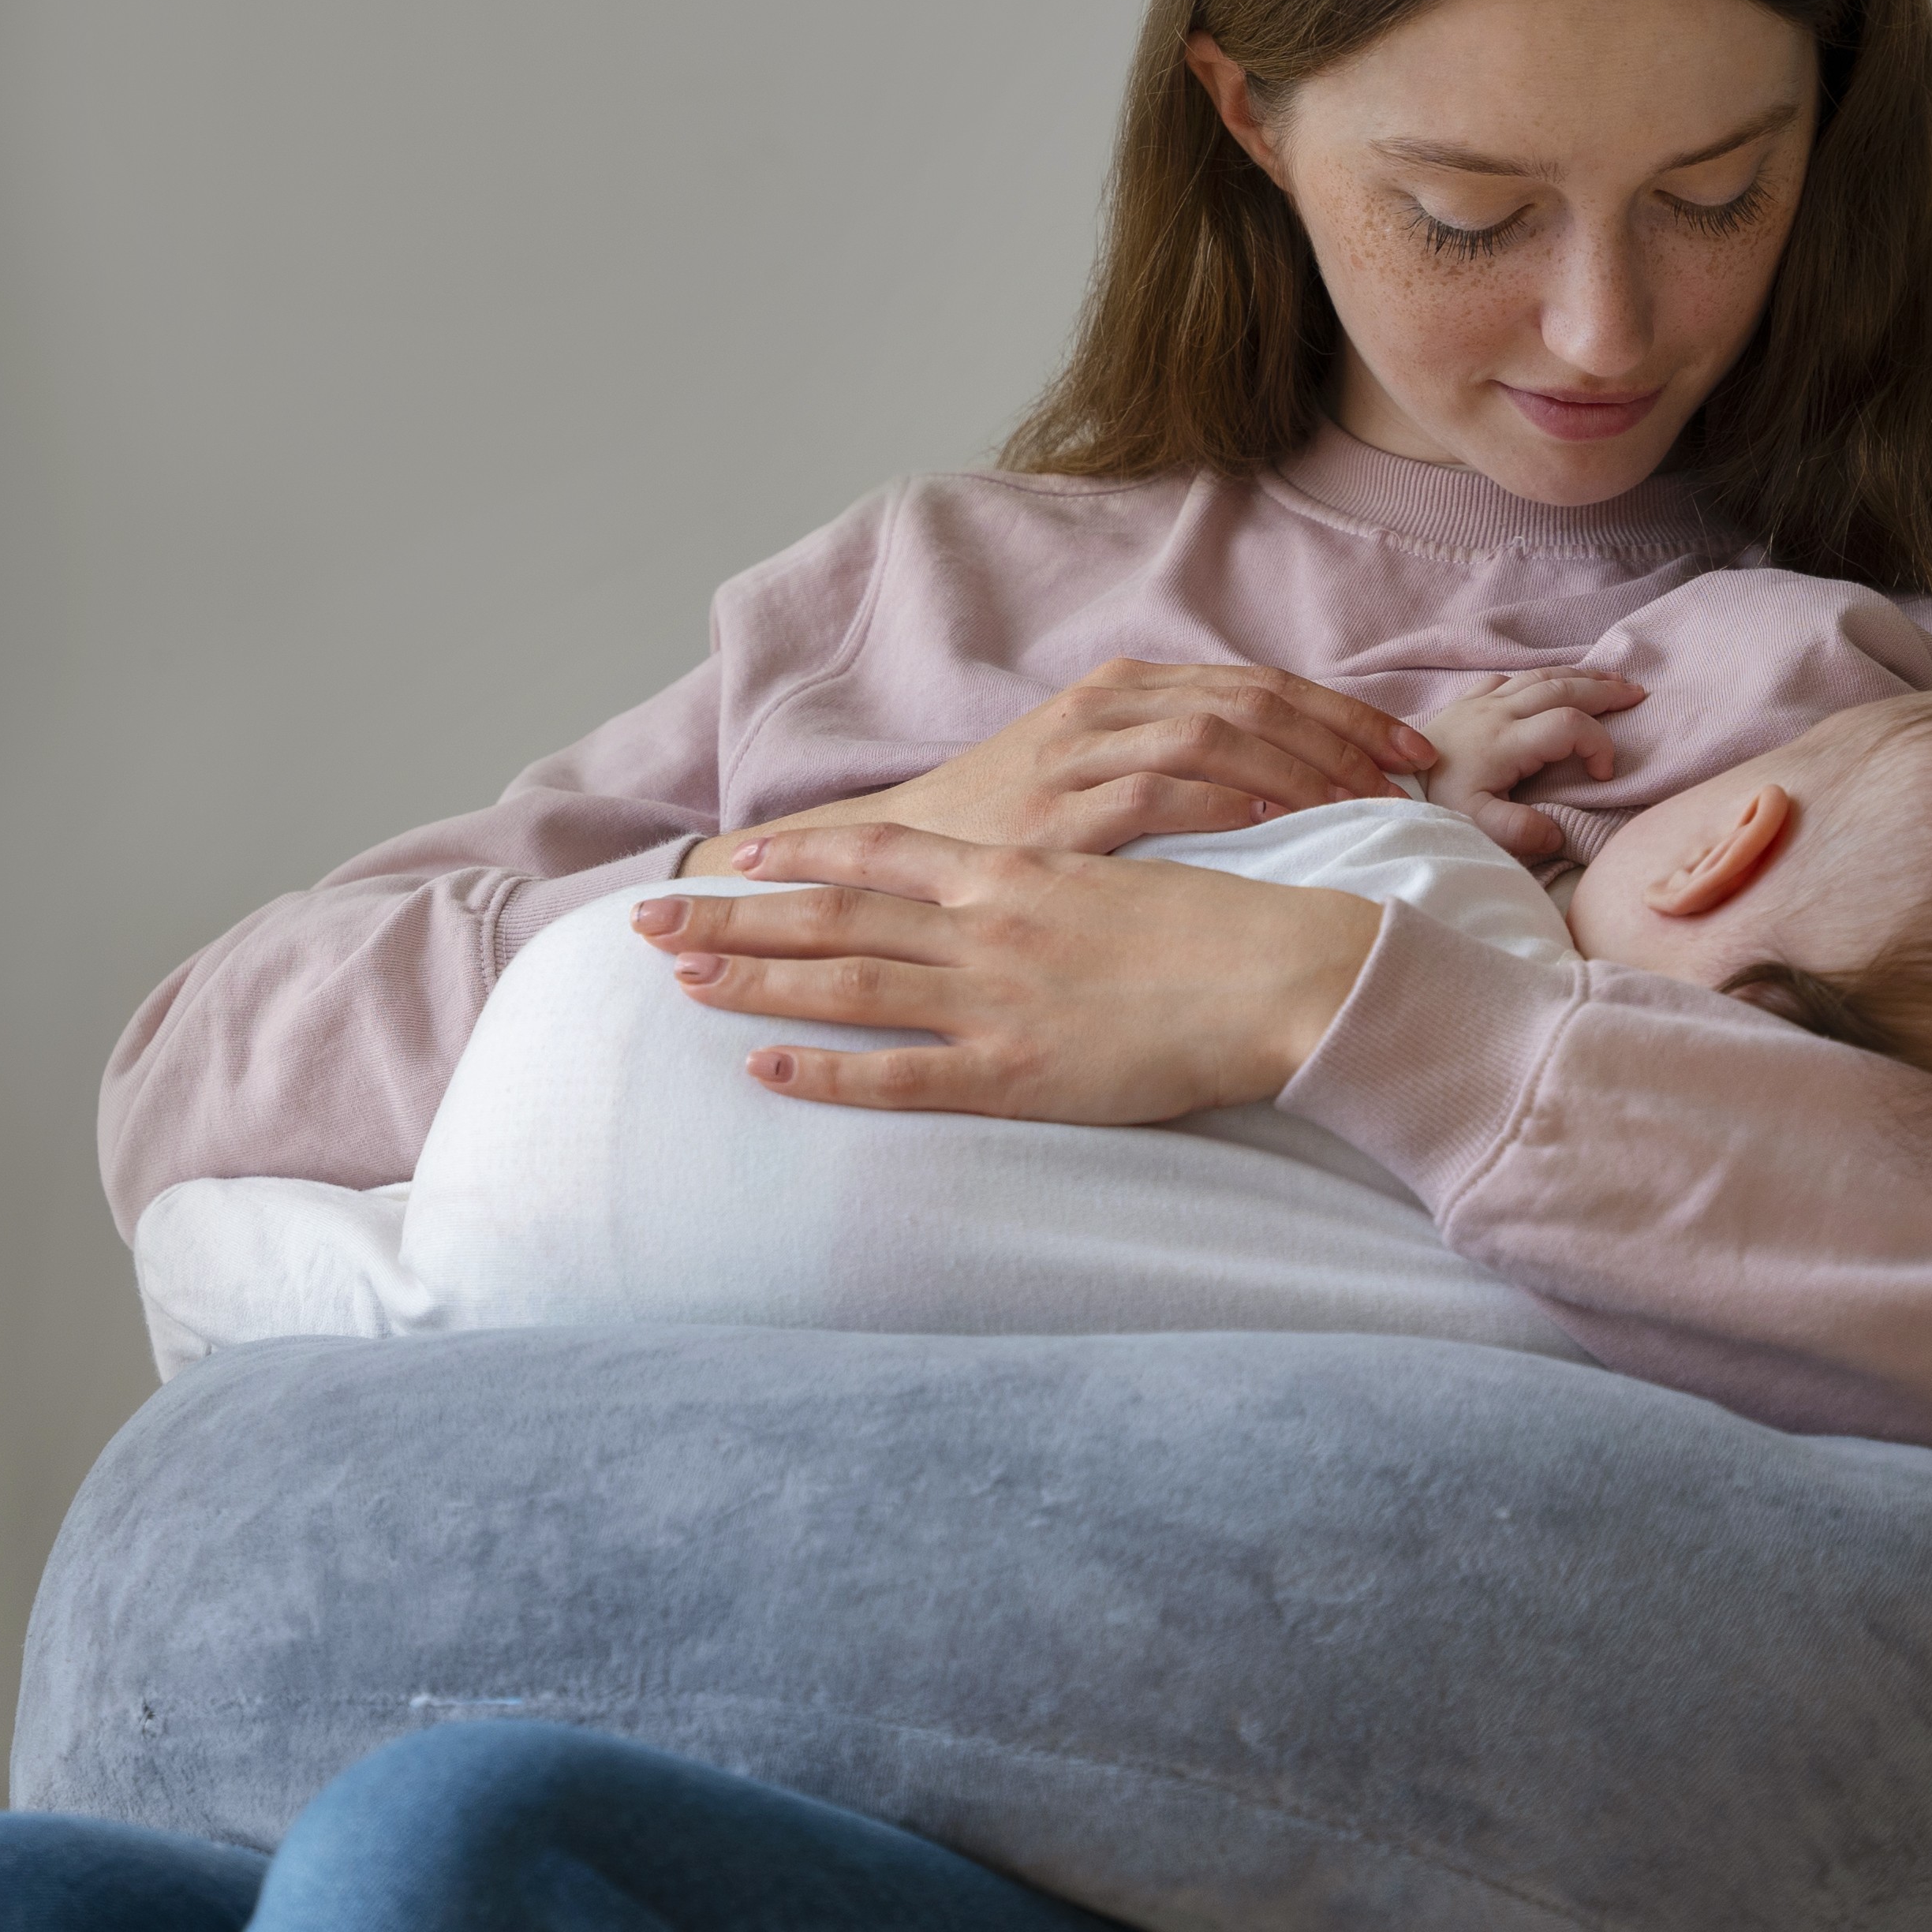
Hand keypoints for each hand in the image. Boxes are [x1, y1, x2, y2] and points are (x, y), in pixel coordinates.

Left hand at [632, 823, 1386, 1120]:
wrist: (1281, 973)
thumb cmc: (1222, 928)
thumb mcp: (1124, 880)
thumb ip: (1059, 885)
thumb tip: (1025, 889)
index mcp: (1016, 870)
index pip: (884, 855)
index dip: (805, 859)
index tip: (741, 860)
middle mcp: (985, 925)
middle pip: (834, 918)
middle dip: (737, 920)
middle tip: (650, 922)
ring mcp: (994, 999)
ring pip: (845, 986)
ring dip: (756, 982)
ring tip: (682, 982)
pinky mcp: (1016, 1073)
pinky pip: (899, 1077)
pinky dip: (825, 1072)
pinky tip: (764, 1069)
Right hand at [678, 660, 1436, 874]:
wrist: (890, 860)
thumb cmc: (1012, 834)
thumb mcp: (1098, 780)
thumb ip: (1182, 770)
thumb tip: (1293, 789)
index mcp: (1124, 691)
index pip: (1259, 686)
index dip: (1345, 713)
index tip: (1414, 752)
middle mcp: (1104, 708)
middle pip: (1252, 703)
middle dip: (1339, 739)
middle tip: (1407, 783)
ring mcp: (1075, 756)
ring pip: (1215, 736)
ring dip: (1300, 769)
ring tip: (1363, 806)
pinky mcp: (1052, 814)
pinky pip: (1157, 790)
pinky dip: (1227, 800)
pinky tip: (1281, 822)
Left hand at [1414, 667, 1644, 861]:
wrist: (1386, 784)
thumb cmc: (1434, 807)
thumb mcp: (1475, 826)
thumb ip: (1518, 831)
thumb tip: (1558, 834)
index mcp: (1505, 742)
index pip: (1569, 726)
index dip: (1597, 744)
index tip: (1602, 775)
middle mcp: (1497, 713)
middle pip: (1563, 688)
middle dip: (1604, 691)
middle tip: (1638, 694)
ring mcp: (1481, 702)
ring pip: (1541, 675)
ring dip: (1581, 675)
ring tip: (1613, 680)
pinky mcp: (1466, 701)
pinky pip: (1511, 676)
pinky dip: (1542, 674)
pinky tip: (1556, 680)